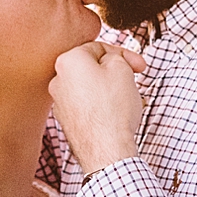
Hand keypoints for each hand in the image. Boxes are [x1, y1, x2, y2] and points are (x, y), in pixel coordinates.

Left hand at [49, 42, 147, 175]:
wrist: (107, 149)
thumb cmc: (113, 109)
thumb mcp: (122, 69)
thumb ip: (114, 56)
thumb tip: (109, 60)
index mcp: (68, 61)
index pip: (98, 48)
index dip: (123, 54)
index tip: (138, 65)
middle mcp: (58, 80)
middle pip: (92, 67)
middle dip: (114, 71)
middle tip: (133, 78)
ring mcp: (60, 102)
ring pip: (89, 86)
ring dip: (108, 88)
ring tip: (126, 99)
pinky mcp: (67, 121)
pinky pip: (86, 105)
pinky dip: (100, 105)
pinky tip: (115, 114)